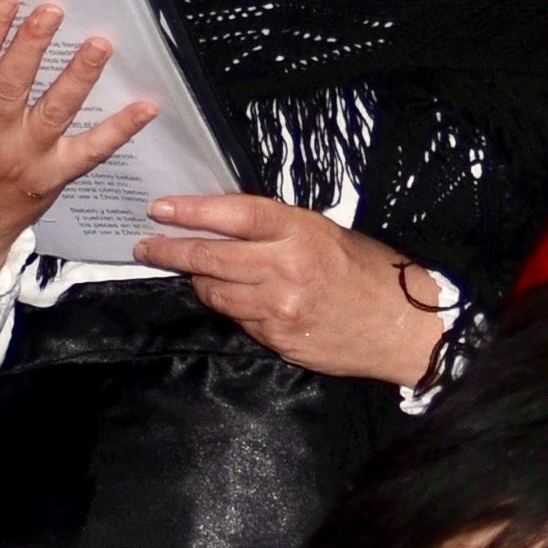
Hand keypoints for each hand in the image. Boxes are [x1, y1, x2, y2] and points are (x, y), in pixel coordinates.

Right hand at [0, 0, 158, 288]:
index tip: (8, 0)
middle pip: (14, 85)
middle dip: (34, 45)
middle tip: (54, 10)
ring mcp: (25, 158)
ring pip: (55, 112)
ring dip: (80, 77)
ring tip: (101, 43)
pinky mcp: (53, 177)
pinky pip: (91, 152)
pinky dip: (120, 130)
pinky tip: (146, 106)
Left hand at [138, 195, 454, 386]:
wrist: (401, 325)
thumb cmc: (367, 271)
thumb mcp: (326, 233)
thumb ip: (276, 229)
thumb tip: (223, 224)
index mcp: (300, 230)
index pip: (233, 214)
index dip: (191, 211)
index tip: (159, 209)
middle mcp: (285, 267)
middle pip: (210, 256)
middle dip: (171, 251)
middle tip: (146, 247)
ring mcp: (279, 307)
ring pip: (215, 292)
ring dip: (198, 282)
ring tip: (189, 272)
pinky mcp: (277, 338)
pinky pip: (237, 319)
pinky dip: (229, 307)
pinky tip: (231, 299)